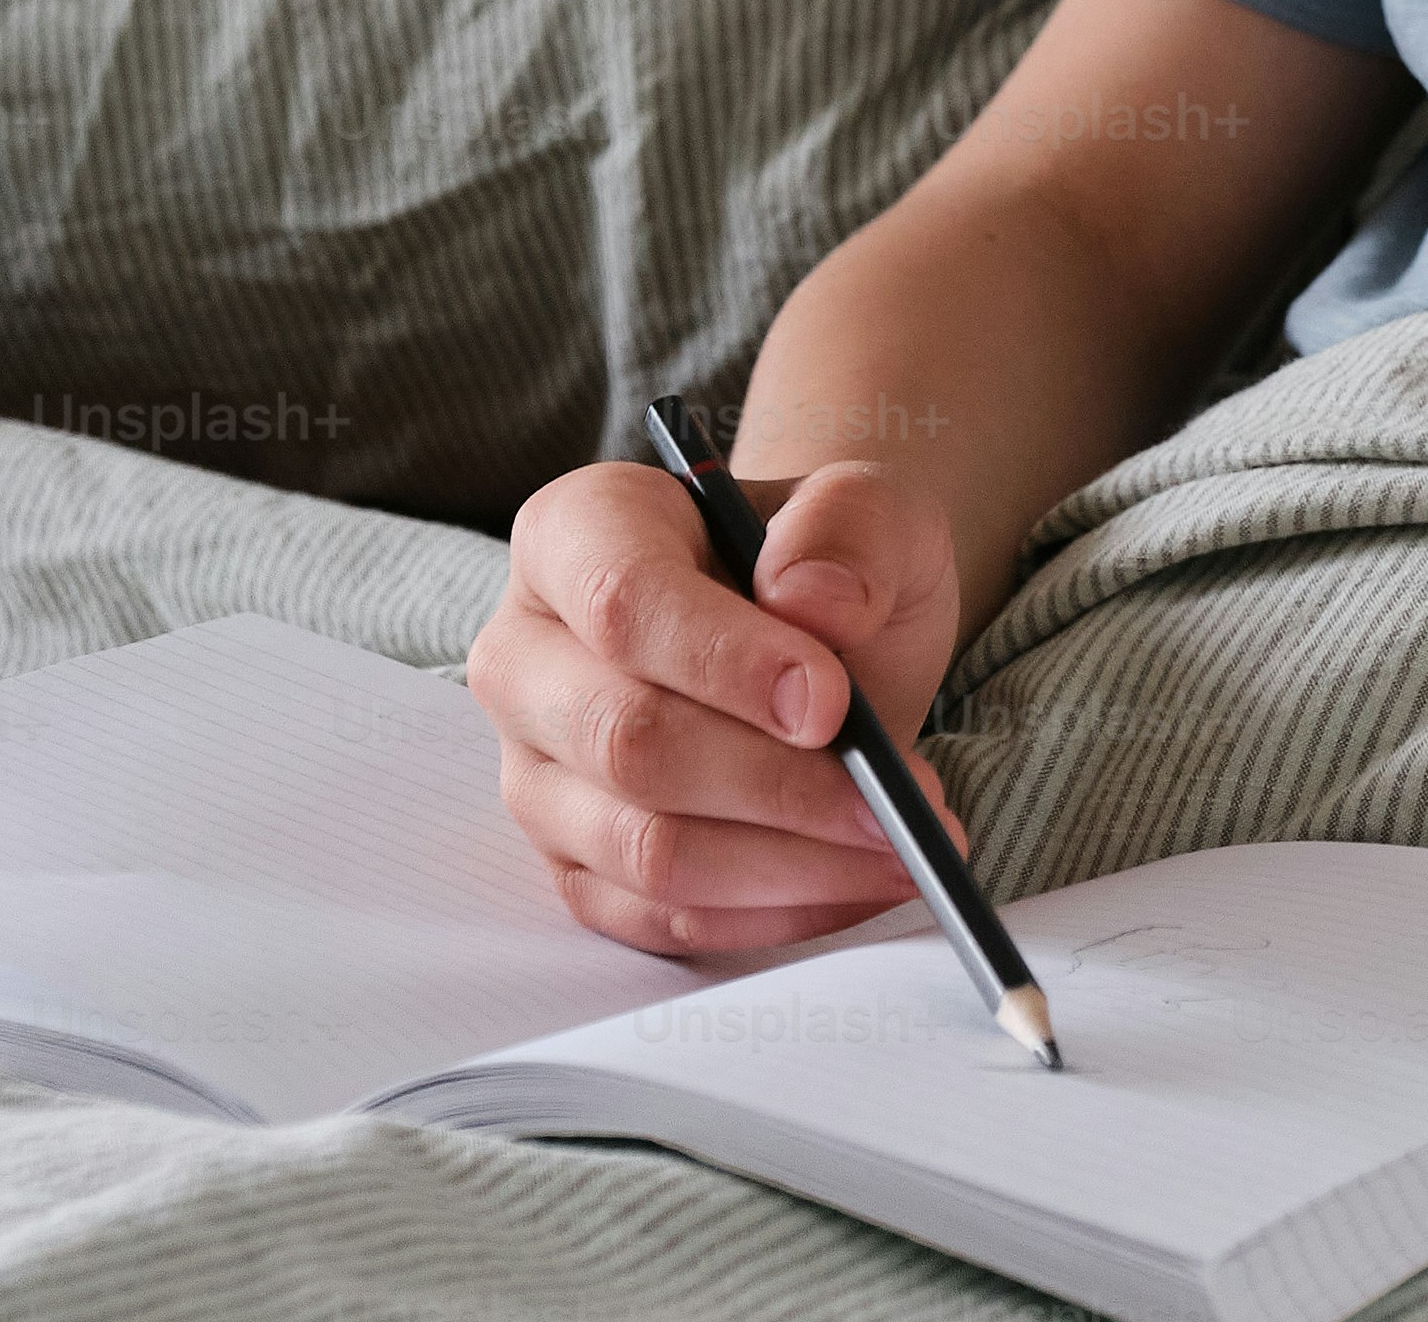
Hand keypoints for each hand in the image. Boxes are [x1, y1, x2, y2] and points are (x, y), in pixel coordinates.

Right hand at [470, 454, 972, 957]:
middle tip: (894, 799)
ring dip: (789, 863)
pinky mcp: (574, 865)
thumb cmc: (828, 562)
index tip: (831, 705)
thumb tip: (813, 602)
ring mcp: (538, 773)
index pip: (621, 601)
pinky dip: (772, 913)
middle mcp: (528, 655)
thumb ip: (848, 528)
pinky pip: (660, 918)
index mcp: (573, 533)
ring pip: (644, 848)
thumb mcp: (870, 509)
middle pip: (626, 742)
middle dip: (778, 784)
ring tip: (900, 843)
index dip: (724, 661)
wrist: (824, 635)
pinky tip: (858, 881)